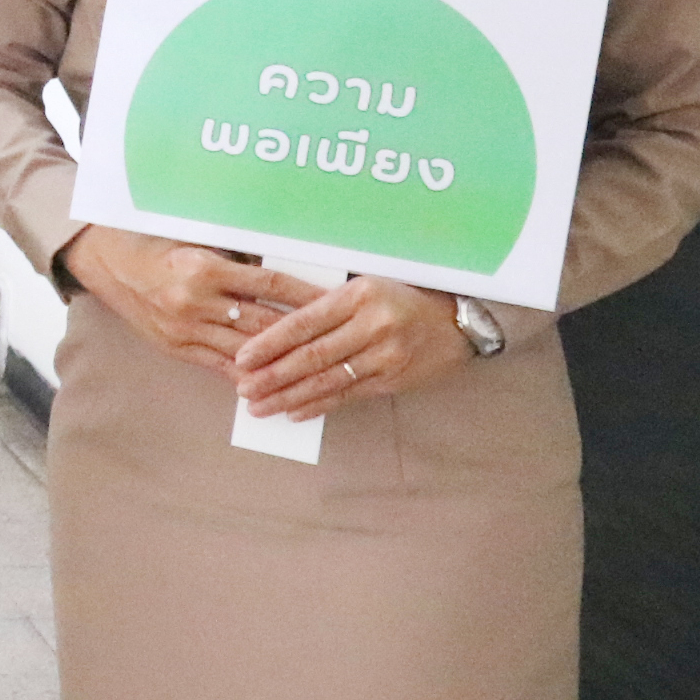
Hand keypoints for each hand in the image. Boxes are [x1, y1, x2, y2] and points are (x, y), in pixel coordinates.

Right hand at [60, 225, 317, 375]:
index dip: (306, 293)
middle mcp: (196, 301)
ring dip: (280, 360)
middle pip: (264, 322)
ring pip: (245, 350)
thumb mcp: (197, 239)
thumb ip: (236, 257)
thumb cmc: (155, 242)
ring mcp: (185, 328)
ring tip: (314, 365)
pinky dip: (248, 373)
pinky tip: (273, 379)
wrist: (106, 263)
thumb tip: (282, 270)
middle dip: (303, 332)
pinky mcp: (175, 347)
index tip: (334, 299)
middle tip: (337, 337)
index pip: (270, 283)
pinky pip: (219, 365)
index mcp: (205, 267)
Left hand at [232, 276, 473, 418]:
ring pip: (328, 380)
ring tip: (260, 407)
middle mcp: (372, 325)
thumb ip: (323, 304)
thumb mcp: (363, 287)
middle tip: (244, 389)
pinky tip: (295, 412)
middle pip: (312, 355)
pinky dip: (319, 404)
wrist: (457, 322)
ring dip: (289, 396)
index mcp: (357, 295)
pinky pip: (349, 395)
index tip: (242, 357)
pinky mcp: (393, 379)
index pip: (304, 322)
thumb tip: (271, 322)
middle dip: (273, 376)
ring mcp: (385, 355)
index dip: (270, 343)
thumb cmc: (399, 298)